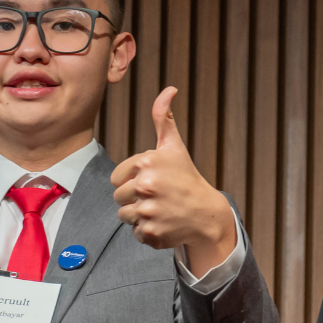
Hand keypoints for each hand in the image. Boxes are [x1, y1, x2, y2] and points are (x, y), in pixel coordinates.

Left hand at [111, 87, 236, 269]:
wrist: (206, 214)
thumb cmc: (186, 177)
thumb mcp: (174, 146)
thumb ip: (163, 118)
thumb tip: (169, 89)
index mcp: (146, 163)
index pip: (116, 178)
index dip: (131, 180)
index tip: (152, 181)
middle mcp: (146, 186)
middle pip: (118, 197)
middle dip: (133, 198)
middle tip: (156, 197)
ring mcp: (148, 211)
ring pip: (124, 215)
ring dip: (138, 215)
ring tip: (159, 209)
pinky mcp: (151, 233)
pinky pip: (134, 232)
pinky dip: (146, 231)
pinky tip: (163, 223)